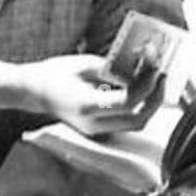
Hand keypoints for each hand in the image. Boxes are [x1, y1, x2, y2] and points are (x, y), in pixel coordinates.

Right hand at [22, 54, 162, 135]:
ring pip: (136, 125)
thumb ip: (114, 68)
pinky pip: (127, 122)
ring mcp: (96, 131)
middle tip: (161, 74)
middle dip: (155, 97)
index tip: (154, 65)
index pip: (128, 101)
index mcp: (86, 106)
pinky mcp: (99, 130)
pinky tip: (143, 88)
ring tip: (155, 80)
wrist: (33, 91)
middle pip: (138, 119)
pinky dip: (140, 107)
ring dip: (150, 103)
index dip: (146, 83)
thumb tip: (141, 66)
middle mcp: (93, 124)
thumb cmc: (56, 73)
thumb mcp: (85, 63)